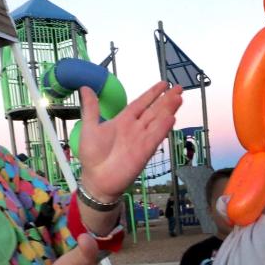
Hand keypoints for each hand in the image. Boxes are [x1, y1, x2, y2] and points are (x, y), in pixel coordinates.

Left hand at [78, 81, 182, 202]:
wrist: (96, 179)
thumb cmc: (92, 155)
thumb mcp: (90, 127)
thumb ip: (91, 108)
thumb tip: (85, 87)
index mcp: (123, 120)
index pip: (141, 103)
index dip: (152, 94)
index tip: (164, 84)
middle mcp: (135, 128)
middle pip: (154, 110)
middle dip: (166, 99)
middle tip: (179, 88)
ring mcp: (141, 139)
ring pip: (158, 121)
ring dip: (168, 110)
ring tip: (178, 98)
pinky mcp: (144, 151)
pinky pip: (155, 137)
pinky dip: (163, 128)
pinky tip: (171, 118)